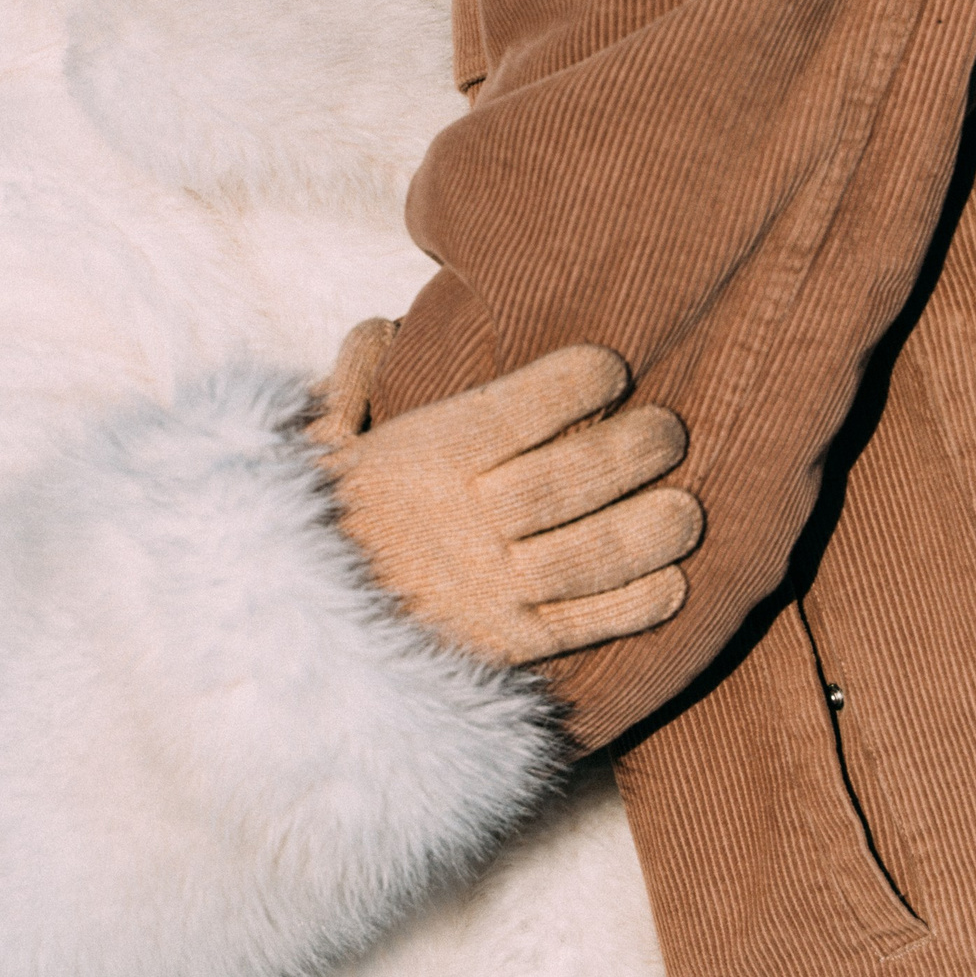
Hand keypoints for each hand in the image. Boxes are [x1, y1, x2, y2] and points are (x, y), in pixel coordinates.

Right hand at [311, 319, 701, 666]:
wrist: (287, 636)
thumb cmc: (319, 525)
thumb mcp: (319, 449)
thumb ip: (352, 383)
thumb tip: (382, 328)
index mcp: (420, 460)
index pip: (517, 410)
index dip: (575, 383)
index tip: (612, 367)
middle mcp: (460, 524)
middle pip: (569, 479)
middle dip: (634, 450)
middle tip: (671, 432)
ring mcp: (485, 591)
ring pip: (593, 553)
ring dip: (653, 528)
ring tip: (688, 508)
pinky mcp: (503, 649)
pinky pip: (585, 624)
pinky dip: (637, 604)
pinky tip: (673, 581)